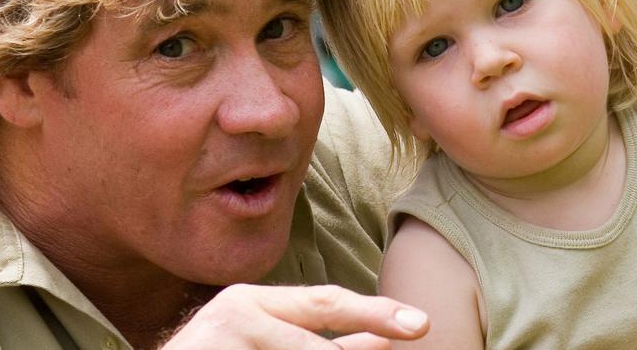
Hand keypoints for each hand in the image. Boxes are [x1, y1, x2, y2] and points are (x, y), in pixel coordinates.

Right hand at [160, 284, 428, 348]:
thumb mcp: (266, 341)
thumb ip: (316, 342)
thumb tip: (381, 341)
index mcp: (254, 302)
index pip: (326, 303)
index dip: (375, 313)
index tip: (422, 323)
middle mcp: (239, 314)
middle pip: (318, 338)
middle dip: (369, 326)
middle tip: (418, 327)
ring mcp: (224, 342)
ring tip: (368, 349)